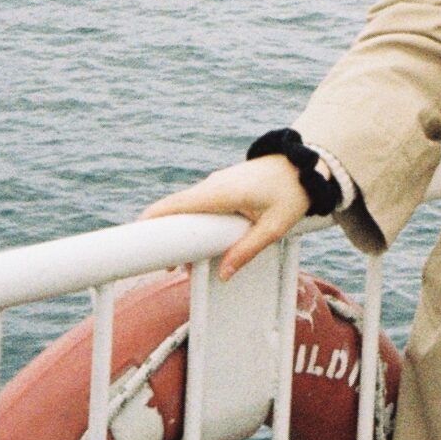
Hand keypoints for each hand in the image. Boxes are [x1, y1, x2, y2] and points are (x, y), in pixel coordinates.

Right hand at [139, 158, 308, 283]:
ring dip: (184, 234)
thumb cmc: (292, 192)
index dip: (152, 219)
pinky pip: (202, 206)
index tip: (135, 236)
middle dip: (168, 237)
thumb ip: (246, 251)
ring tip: (185, 265)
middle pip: (177, 210)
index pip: (176, 204)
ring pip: (190, 210)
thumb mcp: (273, 227)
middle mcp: (213, 185)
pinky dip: (196, 224)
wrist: (306, 164)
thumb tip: (223, 275)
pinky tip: (204, 247)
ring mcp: (217, 183)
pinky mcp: (224, 186)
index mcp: (221, 192)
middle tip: (166, 267)